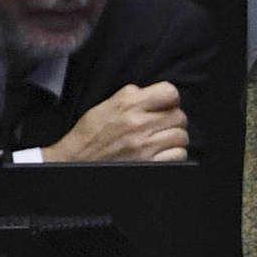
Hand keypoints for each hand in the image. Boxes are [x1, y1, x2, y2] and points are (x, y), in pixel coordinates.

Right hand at [43, 82, 190, 163]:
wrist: (74, 161)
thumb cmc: (88, 135)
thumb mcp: (107, 106)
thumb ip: (132, 96)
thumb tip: (150, 93)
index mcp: (130, 104)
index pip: (170, 93)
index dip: (169, 99)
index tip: (164, 106)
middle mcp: (139, 123)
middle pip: (179, 116)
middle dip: (172, 121)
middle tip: (160, 126)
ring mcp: (145, 146)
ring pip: (181, 136)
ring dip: (174, 139)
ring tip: (160, 141)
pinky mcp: (148, 164)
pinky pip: (178, 155)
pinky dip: (174, 155)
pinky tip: (161, 154)